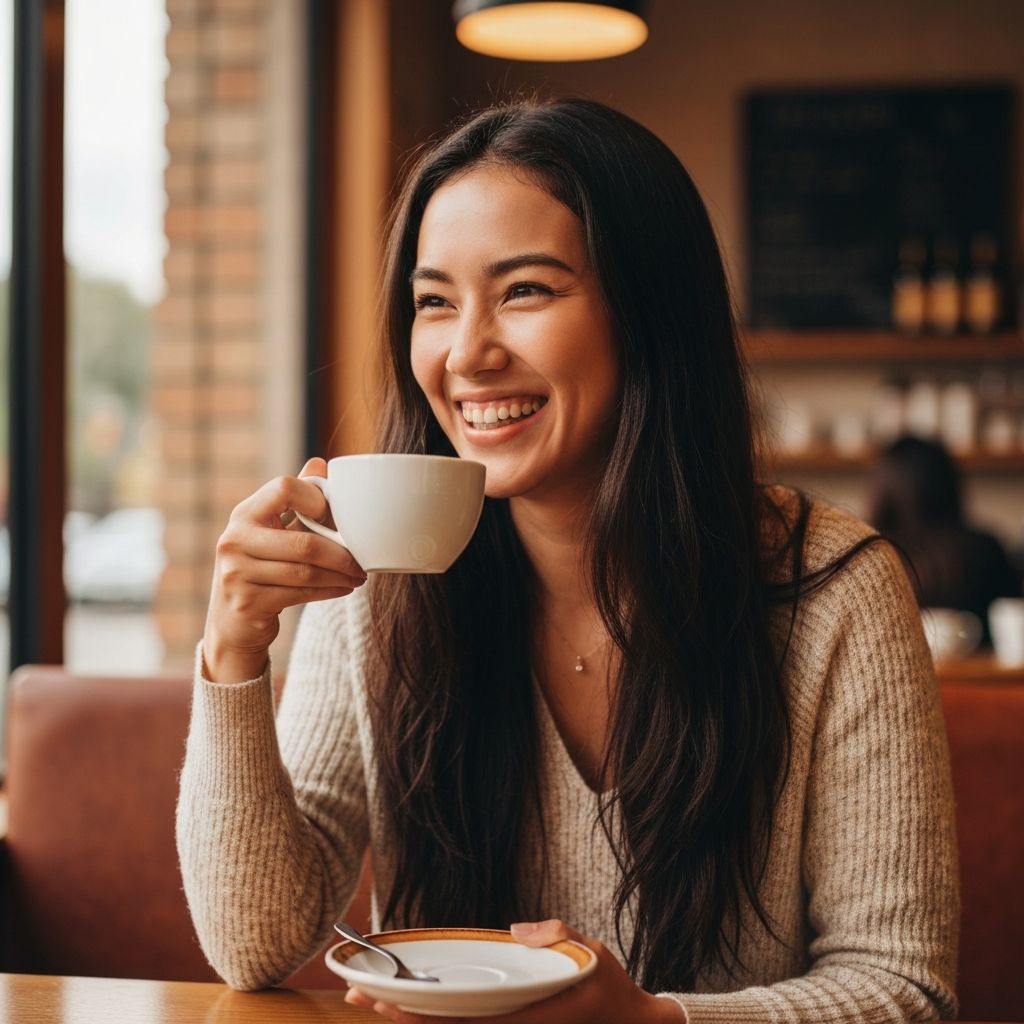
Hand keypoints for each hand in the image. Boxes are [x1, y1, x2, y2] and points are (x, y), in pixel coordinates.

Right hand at [202, 458, 367, 682]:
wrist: (232, 622)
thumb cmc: (260, 567)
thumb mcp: (271, 530)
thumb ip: (293, 499)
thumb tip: (320, 463)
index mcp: (244, 514)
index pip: (284, 488)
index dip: (316, 499)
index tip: (334, 516)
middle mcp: (234, 540)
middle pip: (305, 542)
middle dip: (342, 553)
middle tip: (363, 561)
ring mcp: (237, 573)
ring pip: (306, 572)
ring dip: (340, 575)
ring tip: (358, 576)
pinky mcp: (248, 603)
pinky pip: (301, 593)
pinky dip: (329, 590)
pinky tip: (343, 588)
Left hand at [343, 919, 685, 1023]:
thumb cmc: (611, 990)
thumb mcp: (593, 952)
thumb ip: (558, 935)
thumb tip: (516, 927)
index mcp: (531, 1021)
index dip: (422, 1019)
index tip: (386, 1005)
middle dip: (398, 1018)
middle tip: (355, 995)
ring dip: (409, 1020)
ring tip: (367, 1001)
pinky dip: (434, 1021)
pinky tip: (408, 1009)